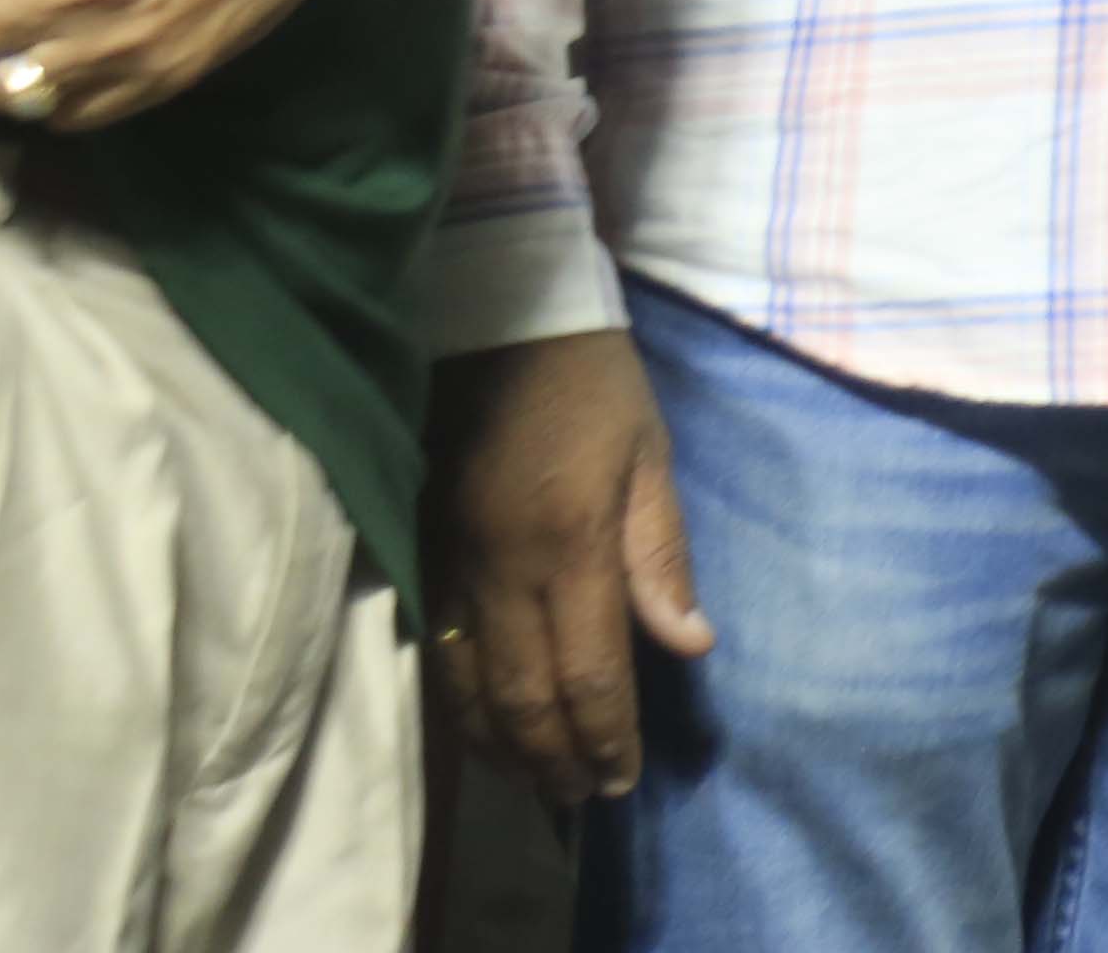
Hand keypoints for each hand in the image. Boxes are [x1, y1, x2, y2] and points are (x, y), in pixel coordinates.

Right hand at [425, 328, 714, 800]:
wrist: (494, 312)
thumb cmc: (590, 379)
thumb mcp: (650, 454)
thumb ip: (661, 555)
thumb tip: (689, 645)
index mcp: (569, 543)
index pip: (588, 672)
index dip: (606, 735)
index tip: (624, 778)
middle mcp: (500, 569)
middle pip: (523, 697)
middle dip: (557, 758)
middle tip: (586, 795)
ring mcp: (449, 564)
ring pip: (468, 689)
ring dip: (505, 746)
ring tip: (541, 777)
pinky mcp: (419, 551)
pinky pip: (433, 652)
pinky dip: (462, 705)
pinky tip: (485, 726)